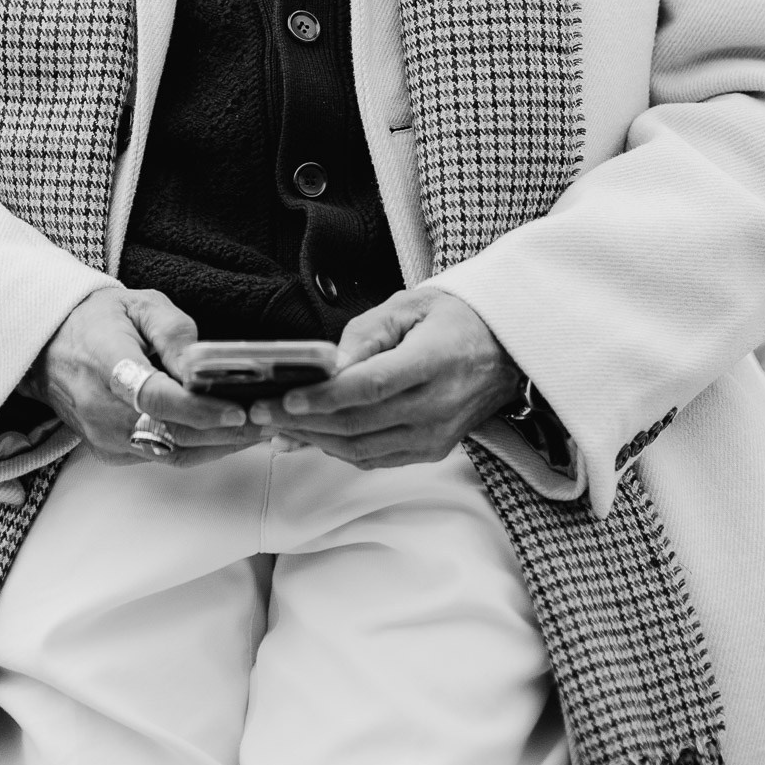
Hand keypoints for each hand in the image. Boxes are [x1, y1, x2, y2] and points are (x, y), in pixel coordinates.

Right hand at [32, 285, 268, 465]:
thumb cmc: (98, 320)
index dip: (200, 409)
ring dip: (218, 445)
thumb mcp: (139, 305)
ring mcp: (104, 438)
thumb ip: (173, 331)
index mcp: (107, 366)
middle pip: (171, 433)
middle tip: (269, 418)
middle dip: (225, 431)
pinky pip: (159, 457)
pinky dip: (197, 449)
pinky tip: (227, 435)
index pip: (156, 398)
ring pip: (170, 453)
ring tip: (259, 428)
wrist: (48, 348)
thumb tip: (202, 365)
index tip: (238, 408)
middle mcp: (102, 411)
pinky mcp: (109, 452)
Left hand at [248, 288, 521, 468]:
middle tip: (261, 412)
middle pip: (359, 424)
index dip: (326, 397)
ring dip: (314, 440)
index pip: (372, 387)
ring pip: (362, 449)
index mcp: (434, 362)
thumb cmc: (453, 319)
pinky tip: (309, 436)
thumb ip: (367, 332)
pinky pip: (375, 459)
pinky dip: (338, 450)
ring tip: (275, 425)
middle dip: (302, 421)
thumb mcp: (410, 305)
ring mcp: (435, 436)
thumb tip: (330, 366)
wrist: (503, 349)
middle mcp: (436, 406)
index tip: (287, 397)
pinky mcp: (431, 451)